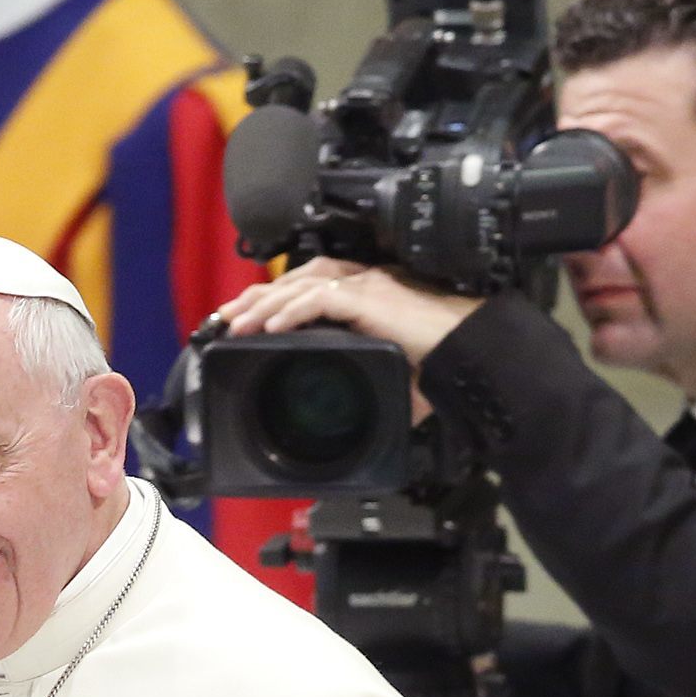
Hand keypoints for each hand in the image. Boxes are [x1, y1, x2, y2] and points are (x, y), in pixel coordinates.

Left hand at [214, 258, 485, 362]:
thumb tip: (371, 419)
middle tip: (223, 319)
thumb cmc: (444, 357)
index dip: (274, 297)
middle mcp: (364, 281)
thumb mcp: (395, 371)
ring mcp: (367, 286)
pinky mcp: (371, 298)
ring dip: (264, 303)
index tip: (245, 319)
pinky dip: (292, 310)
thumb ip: (376, 385)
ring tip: (235, 324)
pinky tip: (270, 328)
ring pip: (301, 283)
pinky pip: (320, 297)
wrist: (472, 348)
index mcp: (368, 292)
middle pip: (296, 277)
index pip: (309, 283)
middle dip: (255, 297)